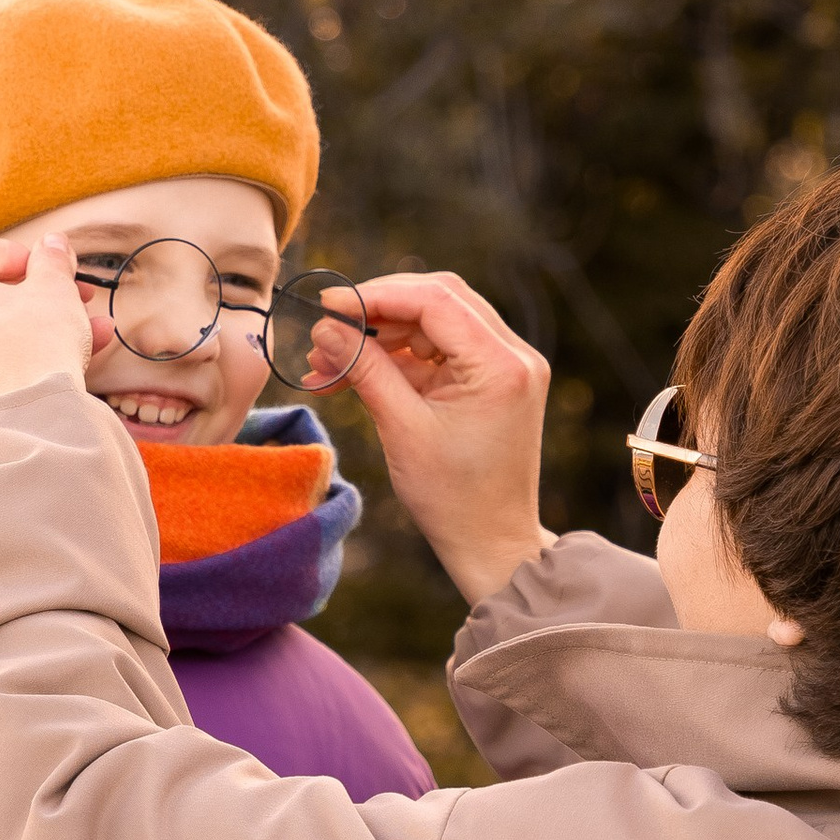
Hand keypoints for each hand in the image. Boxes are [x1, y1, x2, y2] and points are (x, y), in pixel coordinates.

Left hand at [0, 233, 100, 420]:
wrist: (35, 421)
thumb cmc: (36, 344)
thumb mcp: (52, 287)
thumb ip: (50, 260)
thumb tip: (53, 247)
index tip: (24, 263)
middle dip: (19, 292)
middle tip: (58, 291)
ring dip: (28, 326)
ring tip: (81, 326)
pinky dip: (18, 359)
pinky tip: (71, 359)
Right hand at [341, 272, 554, 607]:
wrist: (490, 543)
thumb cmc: (453, 498)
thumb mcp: (402, 428)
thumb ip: (365, 368)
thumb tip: (325, 327)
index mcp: (502, 365)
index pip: (434, 300)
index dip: (375, 295)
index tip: (328, 305)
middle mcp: (513, 356)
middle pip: (437, 301)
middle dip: (376, 312)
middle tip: (326, 329)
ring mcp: (506, 366)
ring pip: (433, 323)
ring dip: (380, 338)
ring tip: (327, 362)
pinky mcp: (490, 380)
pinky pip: (438, 351)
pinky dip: (397, 359)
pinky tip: (351, 372)